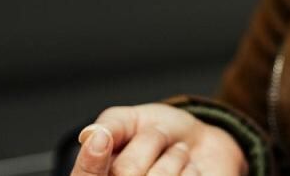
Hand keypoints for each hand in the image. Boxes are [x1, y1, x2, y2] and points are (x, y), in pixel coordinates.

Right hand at [70, 103, 247, 175]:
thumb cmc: (162, 135)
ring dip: (174, 156)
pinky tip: (188, 170)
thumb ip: (111, 125)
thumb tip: (89, 134)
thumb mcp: (132, 119)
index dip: (90, 162)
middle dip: (149, 141)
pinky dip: (190, 170)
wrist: (200, 146)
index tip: (101, 139)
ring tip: (176, 154)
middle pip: (126, 172)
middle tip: (159, 137)